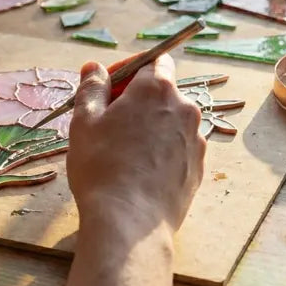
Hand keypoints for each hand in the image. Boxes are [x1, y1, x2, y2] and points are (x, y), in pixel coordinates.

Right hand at [66, 55, 204, 234]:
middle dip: (139, 99)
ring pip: (172, 120)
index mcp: (156, 88)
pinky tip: (142, 169)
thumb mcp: (85, 121)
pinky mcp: (200, 166)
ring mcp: (196, 138)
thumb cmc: (102, 167)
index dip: (129, 70)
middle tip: (111, 122)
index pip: (152, 61)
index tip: (110, 88)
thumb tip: (94, 67)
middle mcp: (184, 107)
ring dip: (153, 125)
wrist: (130, 223)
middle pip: (163, 91)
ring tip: (126, 150)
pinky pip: (179, 146)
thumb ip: (92, 87)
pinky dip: (163, 149)